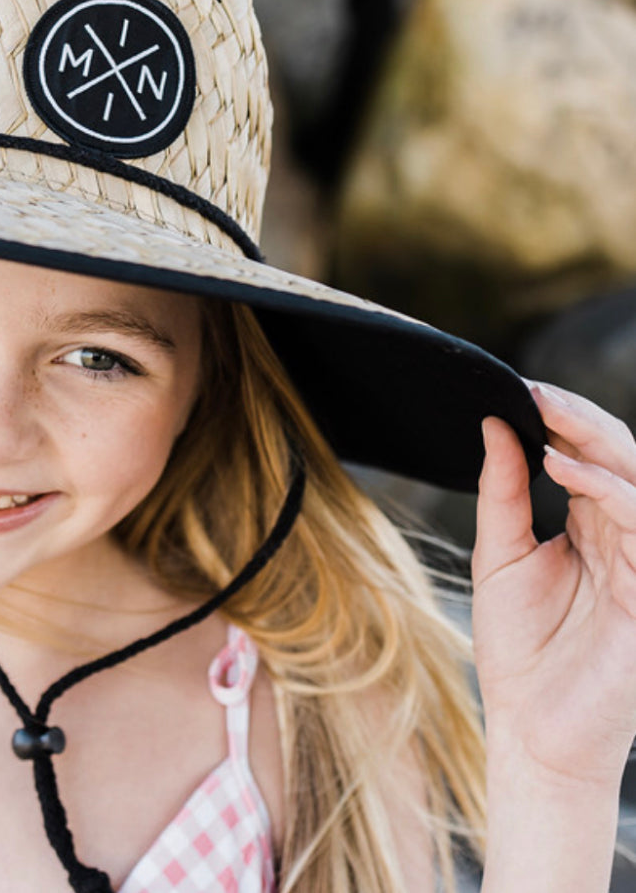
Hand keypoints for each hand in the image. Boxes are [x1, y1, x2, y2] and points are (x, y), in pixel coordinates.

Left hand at [472, 381, 635, 789]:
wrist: (531, 729)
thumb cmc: (519, 650)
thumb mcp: (500, 556)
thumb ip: (504, 492)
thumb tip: (495, 427)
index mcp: (590, 528)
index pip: (587, 458)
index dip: (559, 421)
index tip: (518, 388)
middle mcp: (624, 539)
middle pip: (620, 461)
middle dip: (580, 420)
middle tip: (535, 390)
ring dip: (596, 446)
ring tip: (548, 420)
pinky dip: (611, 493)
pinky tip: (567, 471)